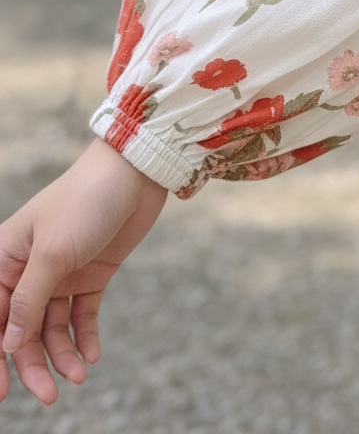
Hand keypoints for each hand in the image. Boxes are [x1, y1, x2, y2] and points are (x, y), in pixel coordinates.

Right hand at [0, 138, 167, 406]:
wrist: (135, 174)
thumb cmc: (84, 201)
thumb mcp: (52, 252)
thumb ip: (30, 300)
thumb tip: (8, 345)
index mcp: (5, 258)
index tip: (2, 393)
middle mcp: (29, 269)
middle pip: (22, 329)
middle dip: (32, 363)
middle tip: (49, 395)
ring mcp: (61, 273)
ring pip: (51, 327)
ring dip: (62, 354)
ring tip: (78, 377)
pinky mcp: (92, 274)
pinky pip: (81, 315)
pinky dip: (85, 337)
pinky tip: (92, 357)